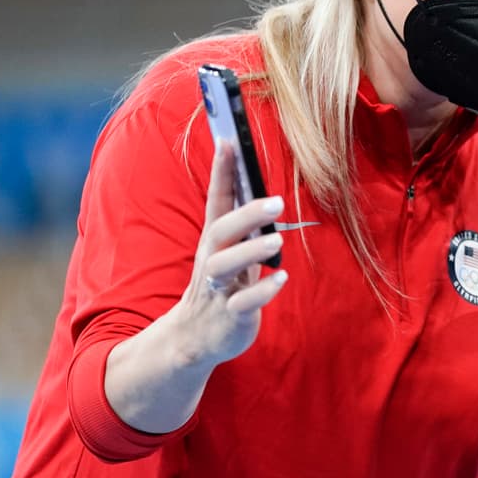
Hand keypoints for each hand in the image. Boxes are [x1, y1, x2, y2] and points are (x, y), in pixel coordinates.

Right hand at [172, 140, 289, 366]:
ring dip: (251, 251)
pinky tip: (280, 279)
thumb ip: (244, 225)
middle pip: (221, 231)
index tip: (228, 141)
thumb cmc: (223, 285)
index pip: (217, 200)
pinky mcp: (229, 315)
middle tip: (277, 201)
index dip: (221, 171)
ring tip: (277, 240)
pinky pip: (243, 303)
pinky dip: (261, 292)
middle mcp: (212, 259)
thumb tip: (265, 190)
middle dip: (246, 215)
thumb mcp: (231, 252)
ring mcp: (219, 288)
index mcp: (215, 240)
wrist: (197, 337)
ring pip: (225, 266)